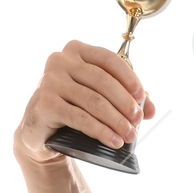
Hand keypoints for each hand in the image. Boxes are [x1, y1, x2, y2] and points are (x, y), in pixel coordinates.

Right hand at [14, 40, 155, 163]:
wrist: (43, 131)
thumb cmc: (74, 108)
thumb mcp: (100, 98)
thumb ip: (125, 98)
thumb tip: (151, 109)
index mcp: (76, 51)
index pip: (108, 59)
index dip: (128, 78)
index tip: (142, 98)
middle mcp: (60, 61)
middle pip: (102, 81)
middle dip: (125, 103)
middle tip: (138, 121)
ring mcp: (50, 81)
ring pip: (93, 101)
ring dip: (116, 120)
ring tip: (129, 135)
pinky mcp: (45, 103)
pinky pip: (79, 118)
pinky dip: (100, 131)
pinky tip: (114, 141)